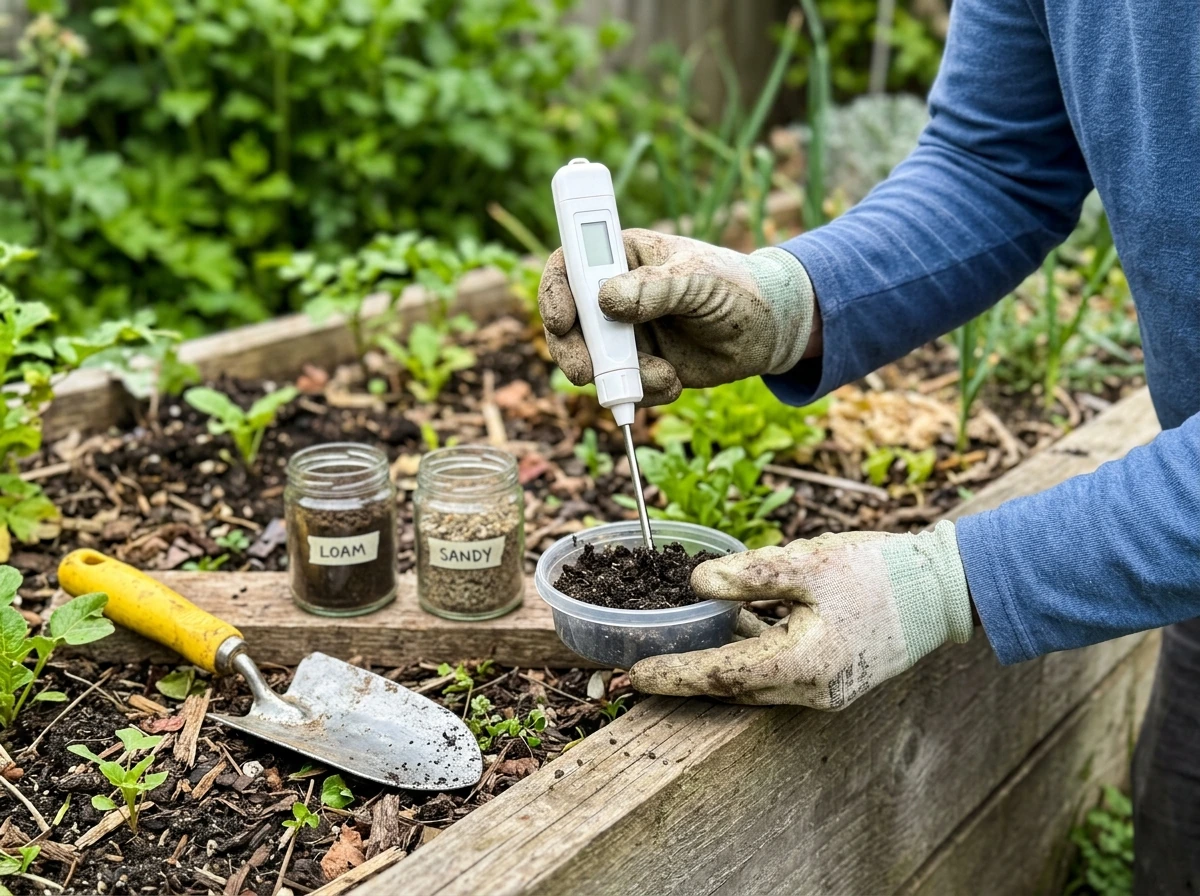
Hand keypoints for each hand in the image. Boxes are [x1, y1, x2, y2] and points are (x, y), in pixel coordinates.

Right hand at [538, 229, 815, 404]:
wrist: (767, 331)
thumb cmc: (734, 287)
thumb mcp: (699, 280)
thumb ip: (656, 288)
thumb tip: (606, 300)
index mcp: (622, 256)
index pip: (571, 266)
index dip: (555, 291)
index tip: (560, 320)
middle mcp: (615, 296)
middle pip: (569, 324)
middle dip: (574, 351)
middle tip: (586, 374)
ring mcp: (625, 334)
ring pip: (593, 362)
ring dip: (618, 378)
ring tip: (663, 376)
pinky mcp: (641, 366)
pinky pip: (623, 387)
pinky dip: (644, 392)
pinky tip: (674, 382)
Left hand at [629, 522, 973, 708]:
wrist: (943, 589)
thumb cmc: (878, 571)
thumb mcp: (807, 561)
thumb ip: (749, 574)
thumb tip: (697, 585)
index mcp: (803, 663)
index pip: (721, 675)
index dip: (674, 675)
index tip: (635, 676)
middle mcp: (812, 690)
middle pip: (733, 688)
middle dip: (686, 678)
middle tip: (641, 672)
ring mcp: (826, 691)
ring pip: (755, 684)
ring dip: (717, 668)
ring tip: (677, 648)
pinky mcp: (835, 680)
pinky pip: (778, 675)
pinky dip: (749, 658)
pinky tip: (733, 628)